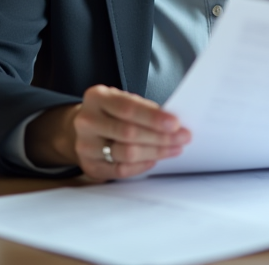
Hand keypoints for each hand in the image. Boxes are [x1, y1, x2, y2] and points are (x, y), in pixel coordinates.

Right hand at [29, 85, 190, 179]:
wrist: (86, 127)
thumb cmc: (111, 112)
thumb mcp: (122, 100)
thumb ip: (143, 109)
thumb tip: (173, 123)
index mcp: (96, 98)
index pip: (128, 108)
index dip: (153, 117)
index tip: (176, 123)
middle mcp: (87, 121)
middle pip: (129, 133)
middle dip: (160, 137)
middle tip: (182, 137)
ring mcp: (86, 145)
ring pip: (126, 153)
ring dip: (156, 152)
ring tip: (174, 148)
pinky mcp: (90, 165)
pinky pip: (121, 170)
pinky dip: (142, 165)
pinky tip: (155, 159)